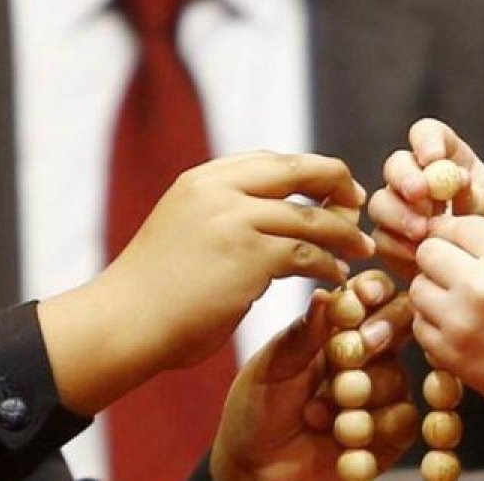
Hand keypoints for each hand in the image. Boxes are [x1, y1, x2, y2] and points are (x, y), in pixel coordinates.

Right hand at [108, 151, 375, 369]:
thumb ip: (222, 212)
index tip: (332, 188)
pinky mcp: (250, 256)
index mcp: (203, 178)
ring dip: (343, 234)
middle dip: (337, 184)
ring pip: (311, 218)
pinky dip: (329, 265)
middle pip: (299, 171)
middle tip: (358, 204)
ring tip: (359, 249)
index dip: (309, 172)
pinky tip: (336, 277)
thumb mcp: (184, 227)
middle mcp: (220, 189)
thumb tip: (272, 216)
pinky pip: (307, 255)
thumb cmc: (154, 289)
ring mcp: (236, 220)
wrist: (124, 322)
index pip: (271, 161)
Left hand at [210, 270, 416, 480]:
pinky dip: (371, 430)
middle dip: (373, 340)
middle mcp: (366, 355)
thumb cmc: (257, 407)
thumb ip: (305, 333)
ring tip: (316, 414)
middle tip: (344, 360)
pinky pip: (403, 420)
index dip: (374, 291)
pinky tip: (339, 439)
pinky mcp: (390, 433)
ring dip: (358, 396)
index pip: (371, 294)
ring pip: (397, 378)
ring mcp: (381, 392)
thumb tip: (326, 294)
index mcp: (337, 327)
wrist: (255, 466)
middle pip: (399, 327)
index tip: (362, 298)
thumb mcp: (273, 365)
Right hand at [368, 118, 483, 291]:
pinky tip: (418, 258)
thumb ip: (479, 197)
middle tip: (420, 196)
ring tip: (423, 233)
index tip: (435, 159)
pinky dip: (396, 246)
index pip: (427, 134)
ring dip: (397, 214)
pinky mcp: (398, 246)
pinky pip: (382, 239)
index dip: (425, 141)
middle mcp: (423, 183)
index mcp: (452, 161)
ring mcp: (407, 214)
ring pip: (381, 202)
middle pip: (396, 166)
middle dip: (404, 179)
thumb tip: (454, 183)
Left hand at [411, 215, 483, 459]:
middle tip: (456, 276)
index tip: (462, 248)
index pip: (456, 224)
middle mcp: (482, 284)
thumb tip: (446, 228)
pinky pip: (420, 324)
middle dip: (439, 260)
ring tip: (461, 305)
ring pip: (418, 287)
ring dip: (433, 292)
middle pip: (429, 252)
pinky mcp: (451, 354)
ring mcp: (462, 321)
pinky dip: (434, 325)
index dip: (456, 235)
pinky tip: (461, 331)